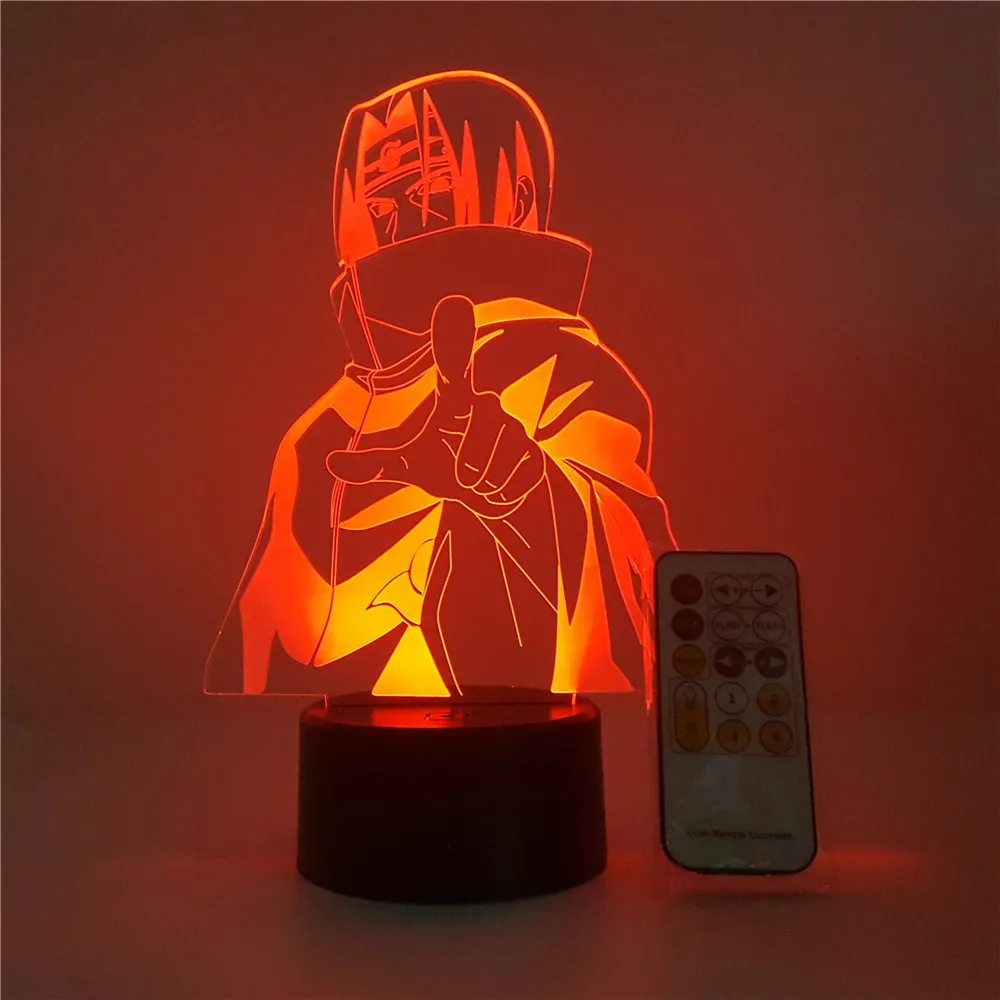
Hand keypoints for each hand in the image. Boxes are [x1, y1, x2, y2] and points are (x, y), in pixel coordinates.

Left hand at [325, 295, 544, 517]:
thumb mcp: (406, 467)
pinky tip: (501, 488)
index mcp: (455, 400)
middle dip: (467, 468)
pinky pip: (515, 481)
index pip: (453, 364)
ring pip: (495, 465)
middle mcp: (486, 405)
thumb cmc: (446, 469)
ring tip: (480, 482)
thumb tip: (331, 461)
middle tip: (463, 477)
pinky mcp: (535, 455)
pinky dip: (502, 495)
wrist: (492, 497)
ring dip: (483, 484)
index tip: (454, 302)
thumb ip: (371, 464)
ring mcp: (514, 428)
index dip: (452, 337)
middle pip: (476, 439)